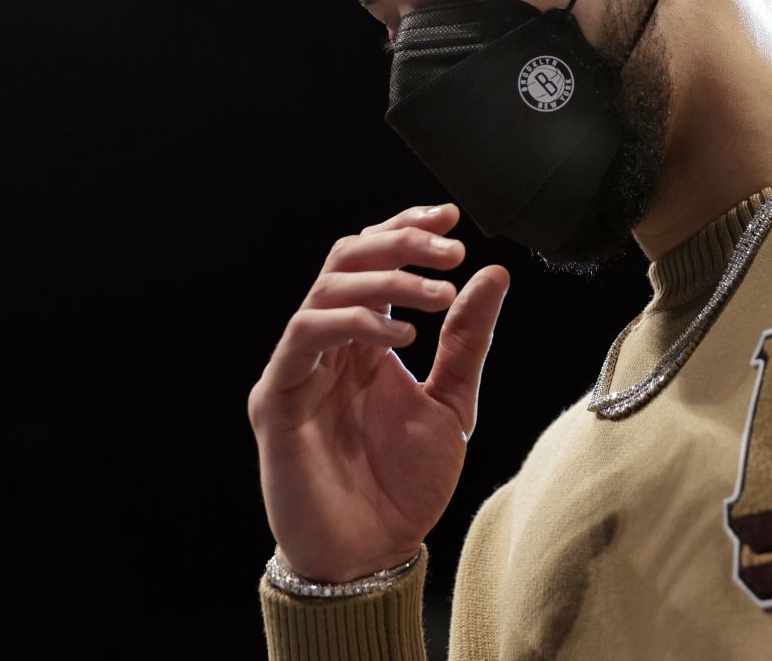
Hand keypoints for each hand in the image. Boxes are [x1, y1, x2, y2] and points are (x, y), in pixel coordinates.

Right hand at [248, 202, 510, 582]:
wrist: (370, 556)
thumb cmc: (402, 487)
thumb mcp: (451, 404)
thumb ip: (467, 340)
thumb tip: (494, 274)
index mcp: (364, 340)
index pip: (375, 261)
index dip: (406, 228)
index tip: (452, 216)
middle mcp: (328, 345)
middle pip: (348, 260)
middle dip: (399, 241)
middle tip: (450, 247)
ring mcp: (299, 368)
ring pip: (326, 288)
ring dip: (386, 278)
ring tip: (438, 292)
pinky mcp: (277, 398)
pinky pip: (305, 336)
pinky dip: (352, 322)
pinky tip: (398, 334)